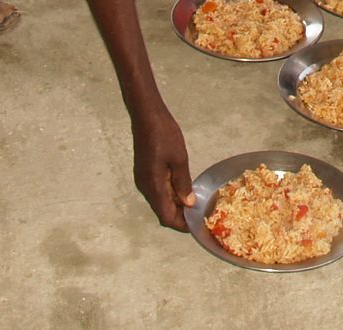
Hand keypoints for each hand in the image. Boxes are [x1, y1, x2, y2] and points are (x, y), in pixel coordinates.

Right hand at [131, 101, 195, 230]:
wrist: (147, 116)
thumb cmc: (165, 135)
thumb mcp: (179, 159)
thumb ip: (182, 183)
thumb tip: (188, 204)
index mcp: (153, 186)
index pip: (166, 216)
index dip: (180, 225)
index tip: (196, 227)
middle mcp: (145, 187)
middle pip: (162, 210)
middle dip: (179, 216)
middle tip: (199, 215)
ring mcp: (143, 180)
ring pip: (159, 201)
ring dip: (174, 205)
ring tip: (194, 203)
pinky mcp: (144, 172)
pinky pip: (157, 190)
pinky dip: (169, 194)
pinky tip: (182, 189)